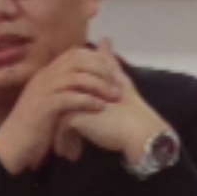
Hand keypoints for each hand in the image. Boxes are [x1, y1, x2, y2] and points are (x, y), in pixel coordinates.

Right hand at [0, 48, 129, 173]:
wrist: (12, 145)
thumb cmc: (34, 125)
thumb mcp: (51, 102)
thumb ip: (67, 90)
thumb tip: (88, 83)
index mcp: (47, 73)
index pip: (74, 53)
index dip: (96, 58)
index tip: (113, 70)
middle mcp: (44, 77)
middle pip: (78, 60)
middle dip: (101, 70)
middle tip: (119, 83)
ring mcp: (43, 90)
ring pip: (76, 77)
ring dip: (99, 85)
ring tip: (114, 96)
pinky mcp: (44, 107)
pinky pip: (70, 98)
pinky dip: (87, 101)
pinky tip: (100, 108)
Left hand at [50, 48, 169, 163]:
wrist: (139, 131)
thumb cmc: (132, 110)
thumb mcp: (119, 82)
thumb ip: (109, 62)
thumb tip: (104, 39)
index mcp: (88, 75)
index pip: (68, 90)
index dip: (67, 108)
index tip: (67, 127)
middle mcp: (80, 86)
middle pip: (60, 103)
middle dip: (57, 123)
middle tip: (60, 143)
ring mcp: (75, 100)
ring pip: (58, 117)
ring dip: (58, 136)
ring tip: (65, 152)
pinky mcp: (74, 115)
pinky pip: (61, 129)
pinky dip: (64, 143)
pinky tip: (72, 156)